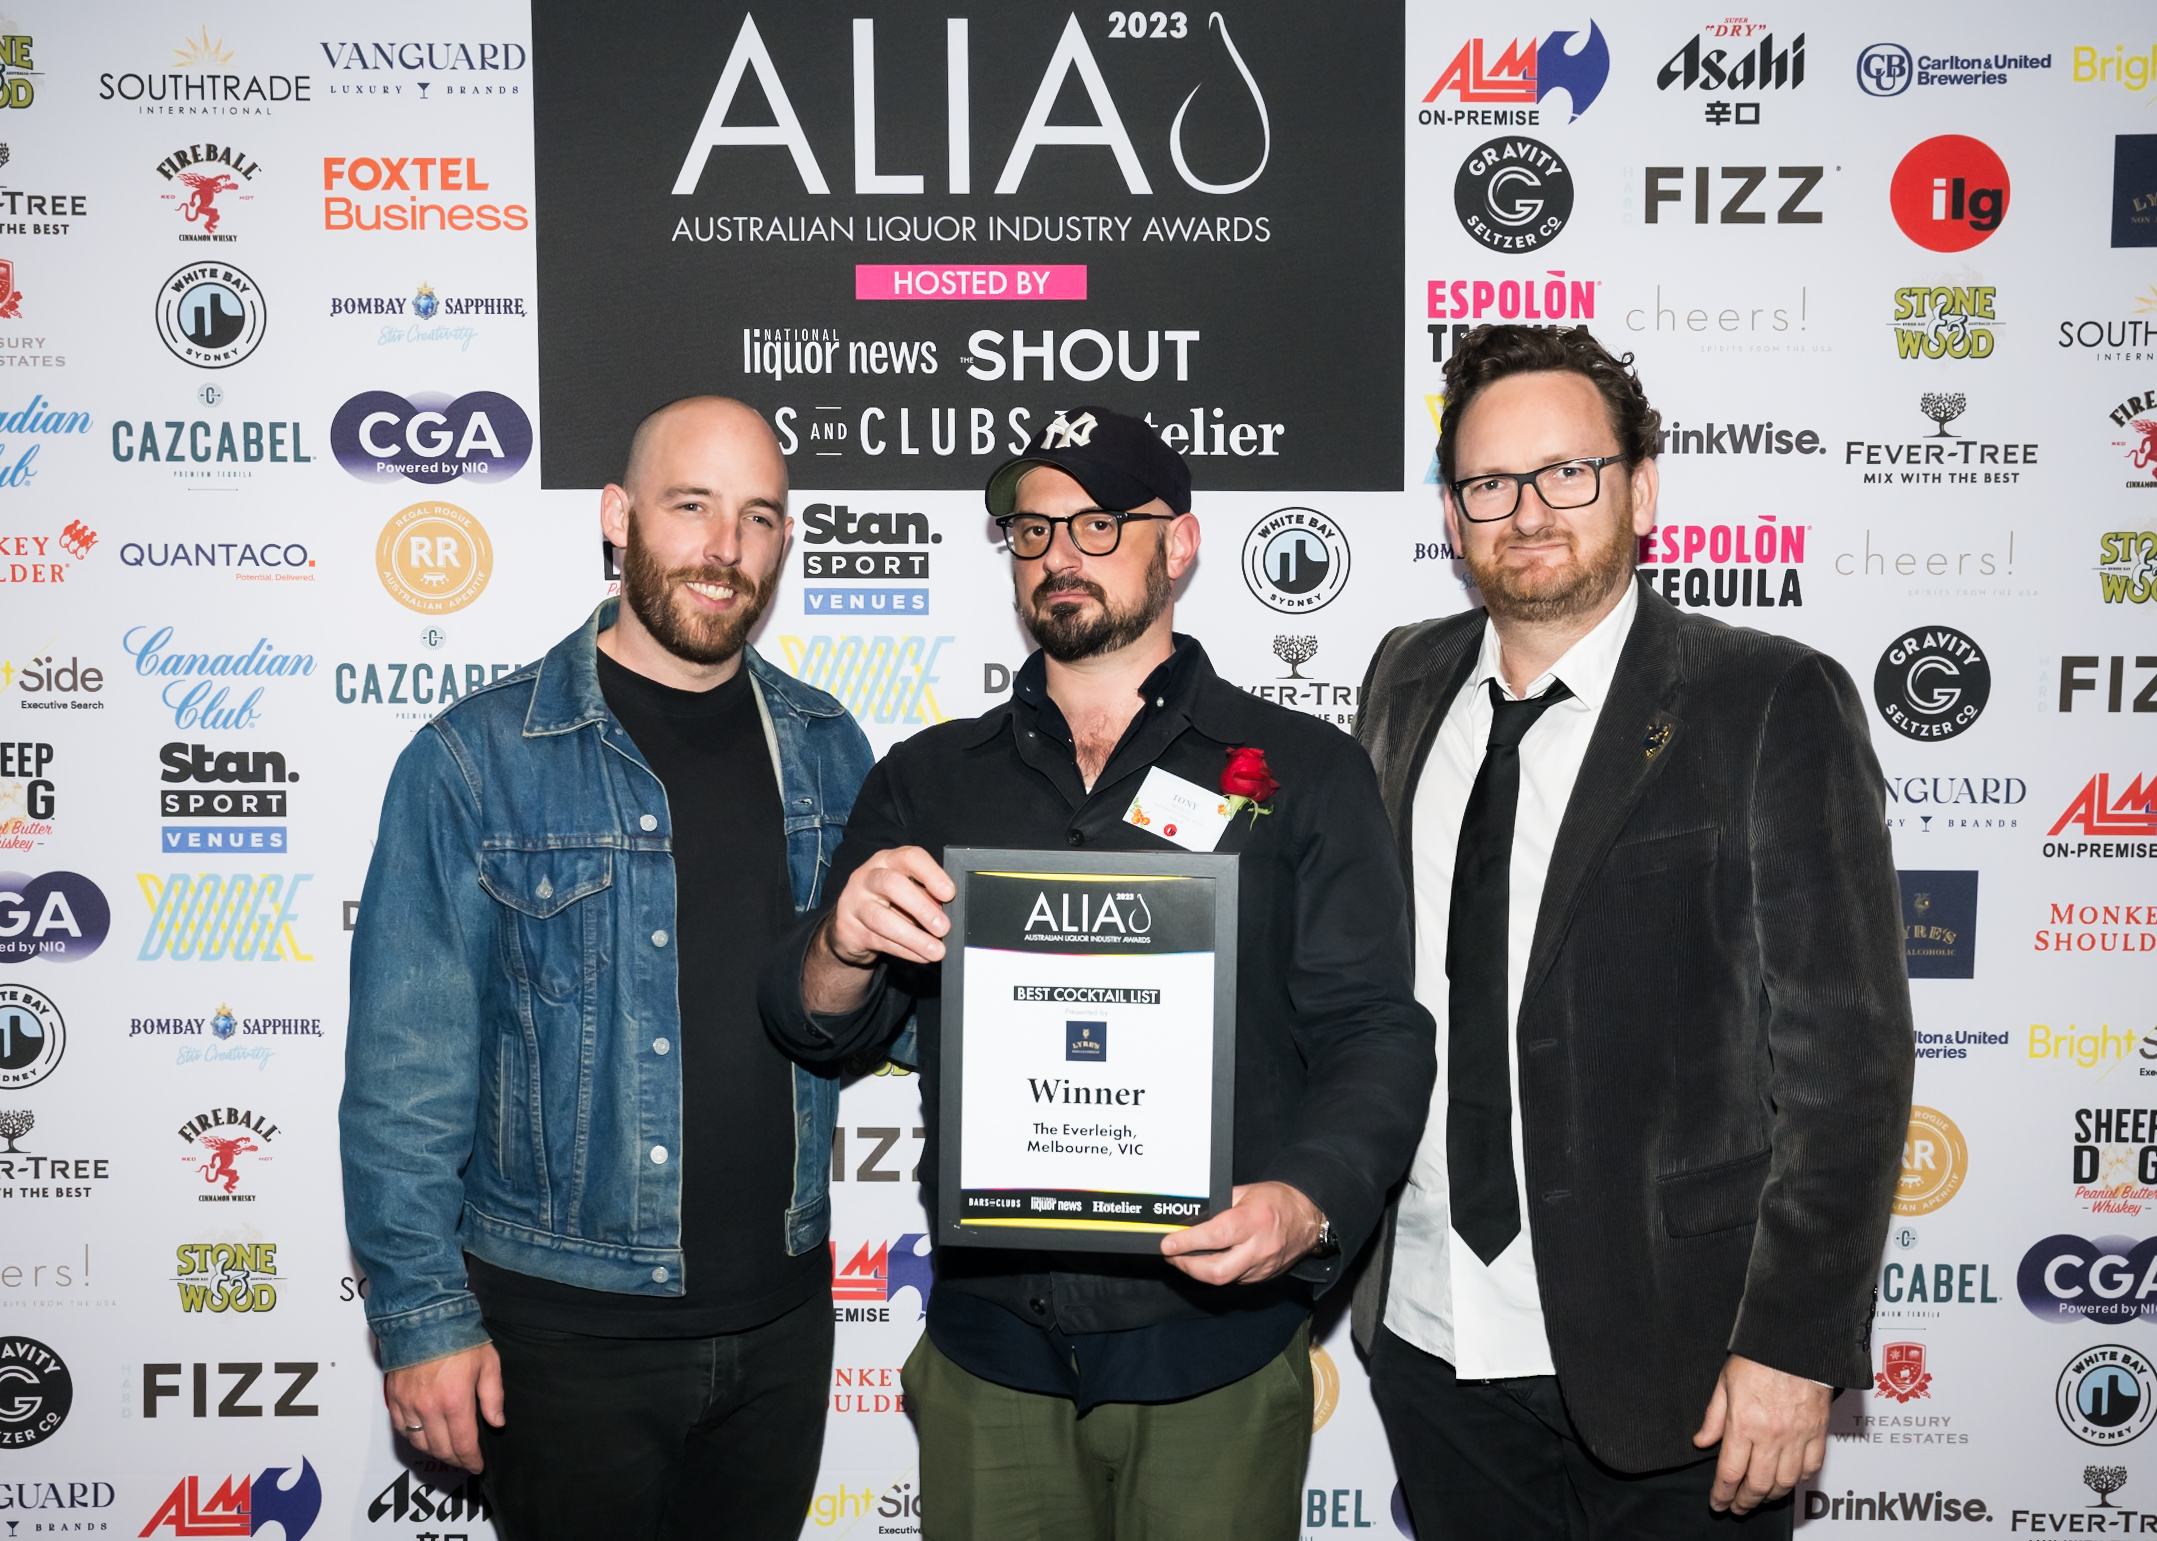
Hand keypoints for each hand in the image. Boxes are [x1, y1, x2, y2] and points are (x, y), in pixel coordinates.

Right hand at [384, 1343, 503, 1473]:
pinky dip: (413, 1439)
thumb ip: (493, 1396)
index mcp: (455, 1401)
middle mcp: (429, 1408)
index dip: (471, 1459)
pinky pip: (402, 1430)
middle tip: (465, 1459)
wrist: (424, 1318)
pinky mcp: (394, 1399)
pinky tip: (424, 1436)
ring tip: (447, 1450)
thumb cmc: (458, 1336)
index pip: (463, 1444)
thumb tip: (496, 1422)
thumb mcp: (488, 1363)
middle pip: (441, 1449)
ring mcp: (409, 1405)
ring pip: (420, 1444)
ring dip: (435, 1452)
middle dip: (455, 1459)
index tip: (476, 1464)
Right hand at [827, 846, 955, 966]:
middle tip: (944, 927)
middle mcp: (868, 876)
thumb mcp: (907, 892)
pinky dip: (905, 951)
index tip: (949, 894)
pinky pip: (880, 941)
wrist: (850, 925)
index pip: (909, 857)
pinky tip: (922, 956)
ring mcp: (855, 902)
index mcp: (888, 860)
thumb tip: (948, 912)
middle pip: (892, 885)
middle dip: (922, 907)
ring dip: (914, 937)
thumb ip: (926, 896)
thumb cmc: (887, 902)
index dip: (931, 874)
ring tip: (936, 950)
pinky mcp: (849, 928)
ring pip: (882, 919)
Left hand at [1158, 1182, 1322, 1285]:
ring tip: (1184, 1258)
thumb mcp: (1246, 1192)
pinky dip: (1217, 1272)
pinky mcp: (1263, 1278)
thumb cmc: (1278, 1201)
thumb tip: (1191, 1215)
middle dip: (1187, 1266)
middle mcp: (1259, 1248)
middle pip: (1217, 1271)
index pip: (1216, 1236)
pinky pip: (1234, 1280)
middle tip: (1172, 1255)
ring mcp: (1262, 1267)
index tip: (1168, 1243)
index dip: (1188, 1242)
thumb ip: (1219, 1203)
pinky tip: (1207, 1262)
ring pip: (1223, 1279)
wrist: (1309, 1219)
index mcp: (1254, 1220)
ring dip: (1199, 1271)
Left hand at [1691, 1353, 1828, 1514]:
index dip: (1722, 1494)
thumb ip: (1713, 1417)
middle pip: (1758, 1485)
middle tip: (1737, 1507)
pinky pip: (1810, 1468)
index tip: (1718, 1503)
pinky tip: (1788, 1482)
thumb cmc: (1759, 1357)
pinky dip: (1798, 1481)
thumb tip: (1701, 1442)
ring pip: (1785, 1483)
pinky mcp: (1818, 1433)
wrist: (1796, 1343)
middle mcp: (1772, 1436)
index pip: (1730, 1473)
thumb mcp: (1725, 1383)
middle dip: (1745, 1502)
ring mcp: (1798, 1437)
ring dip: (1770, 1497)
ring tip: (1759, 1498)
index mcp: (1744, 1424)